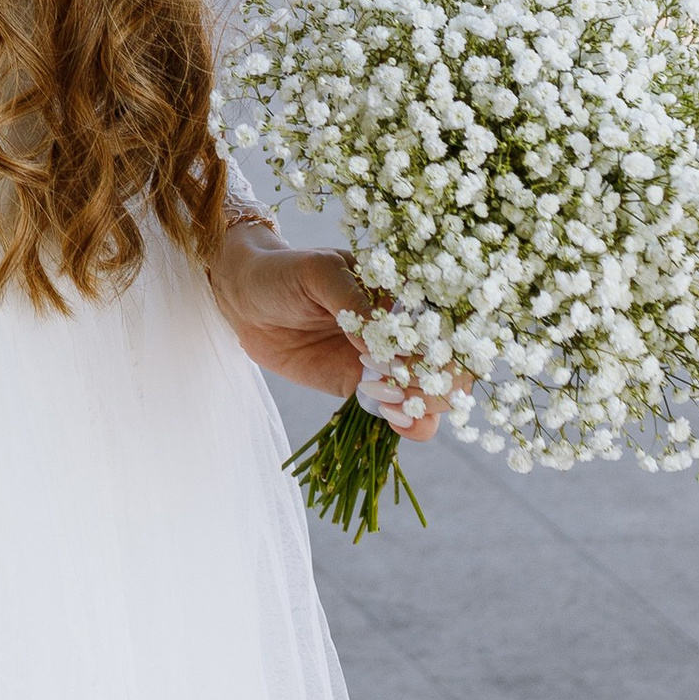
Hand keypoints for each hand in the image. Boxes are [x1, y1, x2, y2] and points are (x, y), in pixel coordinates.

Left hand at [212, 223, 445, 438]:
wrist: (248, 301)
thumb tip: (379, 343)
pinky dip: (413, 425)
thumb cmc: (285, 274)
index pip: (447, 319)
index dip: (443, 342)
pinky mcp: (369, 388)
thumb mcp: (317, 274)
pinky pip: (405, 414)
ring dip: (426, 405)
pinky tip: (396, 422)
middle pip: (450, 362)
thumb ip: (351, 304)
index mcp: (402, 291)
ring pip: (435, 394)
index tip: (412, 353)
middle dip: (435, 379)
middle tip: (399, 383)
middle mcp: (405, 329)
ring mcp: (390, 361)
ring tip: (390, 403)